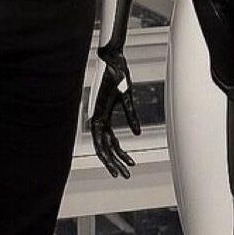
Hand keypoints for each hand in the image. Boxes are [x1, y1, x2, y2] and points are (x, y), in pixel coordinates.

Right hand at [88, 49, 140, 178]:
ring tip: (130, 167)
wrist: (112, 59)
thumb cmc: (118, 73)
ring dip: (117, 156)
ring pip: (107, 143)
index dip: (109, 161)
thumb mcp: (127, 94)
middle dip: (114, 163)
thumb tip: (137, 134)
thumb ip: (131, 113)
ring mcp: (100, 115)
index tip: (117, 173)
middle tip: (126, 175)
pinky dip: (118, 145)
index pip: (101, 145)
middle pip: (104, 148)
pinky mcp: (106, 112)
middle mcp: (96, 117)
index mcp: (98, 114)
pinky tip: (127, 153)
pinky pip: (110, 134)